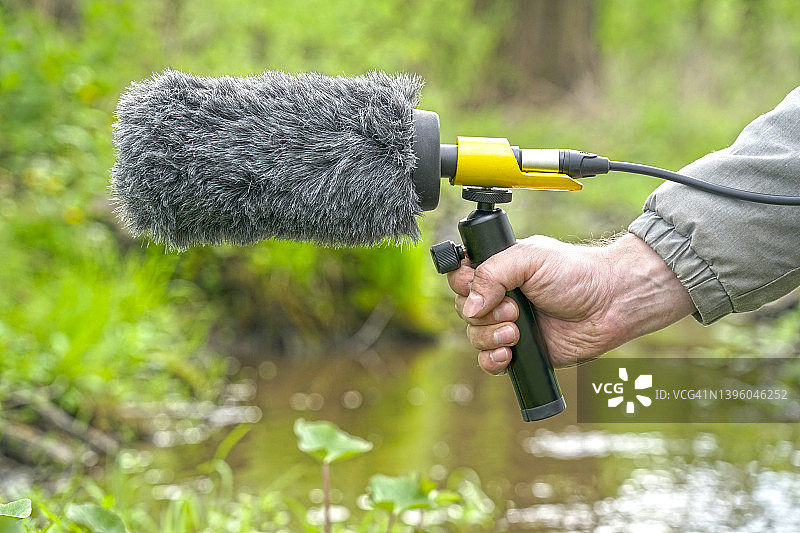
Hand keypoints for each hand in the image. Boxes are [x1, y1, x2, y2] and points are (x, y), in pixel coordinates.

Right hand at [447, 233, 694, 372]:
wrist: (610, 304)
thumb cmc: (577, 273)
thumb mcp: (530, 258)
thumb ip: (493, 273)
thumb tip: (470, 305)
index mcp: (498, 268)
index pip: (459, 276)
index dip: (462, 284)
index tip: (475, 287)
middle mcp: (499, 296)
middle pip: (463, 309)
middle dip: (482, 313)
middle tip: (512, 309)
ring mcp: (507, 324)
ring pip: (474, 336)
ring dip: (489, 336)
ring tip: (517, 331)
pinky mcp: (520, 351)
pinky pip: (489, 361)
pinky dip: (492, 360)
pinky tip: (509, 354)